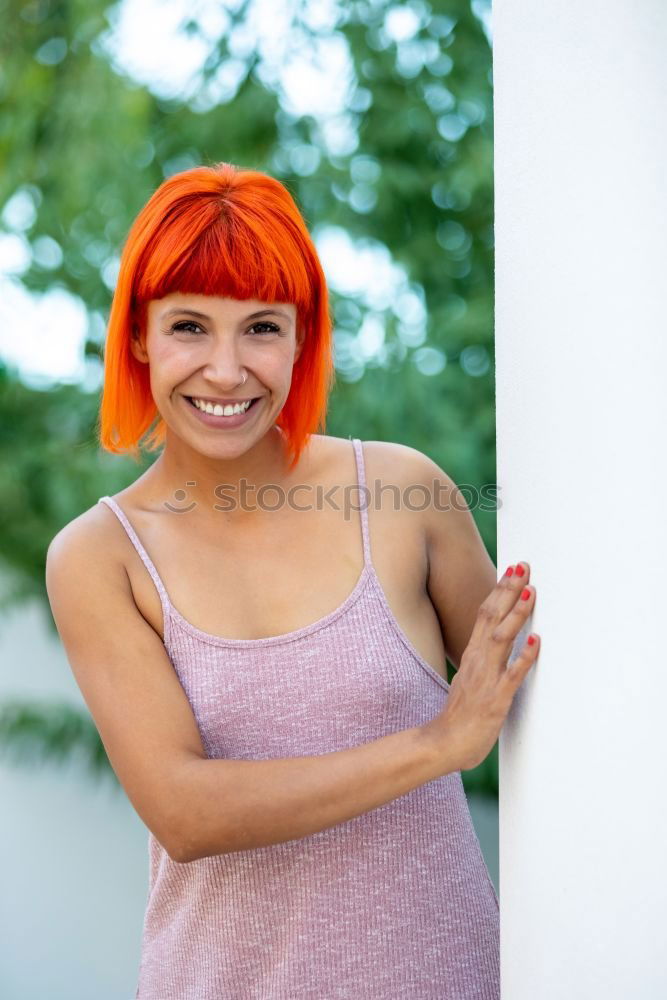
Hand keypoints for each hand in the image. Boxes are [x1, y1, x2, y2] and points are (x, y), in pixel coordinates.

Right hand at [424, 561, 538, 771]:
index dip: (500, 589)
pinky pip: (513, 675)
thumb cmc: (461, 714)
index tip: (514, 569)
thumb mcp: (470, 677)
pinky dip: (525, 657)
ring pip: (502, 639)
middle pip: (492, 616)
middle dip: (509, 590)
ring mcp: (486, 678)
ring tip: (531, 593)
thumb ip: (483, 660)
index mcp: (472, 654)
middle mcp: (478, 660)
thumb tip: (495, 643)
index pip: (485, 612)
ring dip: (517, 615)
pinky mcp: (496, 698)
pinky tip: (537, 642)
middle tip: (523, 566)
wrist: (443, 743)